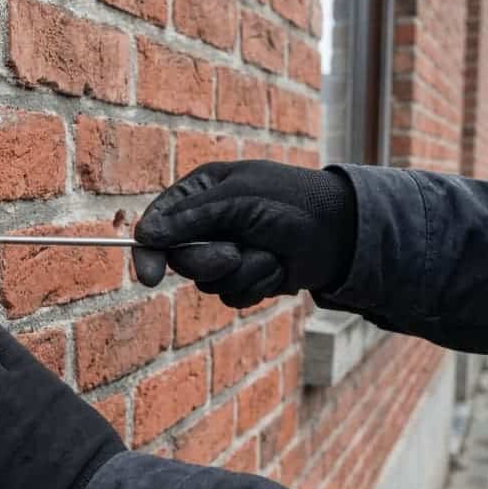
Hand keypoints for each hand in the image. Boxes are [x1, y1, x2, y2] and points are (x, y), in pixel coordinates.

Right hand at [132, 160, 356, 307]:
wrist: (341, 232)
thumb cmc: (291, 202)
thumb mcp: (237, 199)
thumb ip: (190, 217)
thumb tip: (147, 235)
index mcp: (202, 192)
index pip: (159, 222)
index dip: (150, 250)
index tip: (150, 275)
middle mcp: (210, 223)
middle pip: (181, 260)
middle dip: (209, 261)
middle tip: (234, 253)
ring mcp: (228, 252)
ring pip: (208, 283)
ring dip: (241, 272)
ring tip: (268, 254)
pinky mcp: (246, 277)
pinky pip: (233, 296)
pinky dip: (257, 285)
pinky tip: (277, 268)